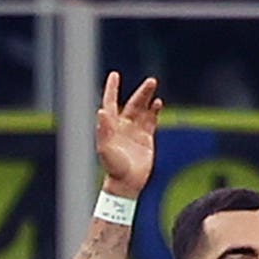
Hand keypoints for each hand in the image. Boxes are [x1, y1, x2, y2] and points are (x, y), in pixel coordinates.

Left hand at [94, 72, 161, 199]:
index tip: (114, 75)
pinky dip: (154, 111)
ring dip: (148, 98)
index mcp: (111, 126)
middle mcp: (123, 126)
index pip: (111, 103)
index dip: (112, 89)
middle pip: (132, 103)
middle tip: (151, 81)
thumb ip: (104, 130)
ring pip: (143, 109)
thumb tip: (101, 111)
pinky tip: (158, 103)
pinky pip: (151, 120)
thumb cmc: (113, 167)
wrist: (127, 183)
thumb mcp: (105, 149)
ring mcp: (135, 131)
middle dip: (141, 92)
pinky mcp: (146, 138)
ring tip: (154, 86)